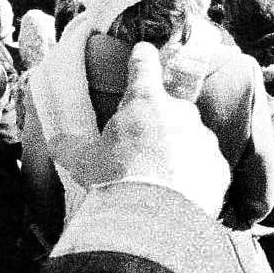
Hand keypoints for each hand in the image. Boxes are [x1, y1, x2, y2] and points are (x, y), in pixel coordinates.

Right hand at [57, 42, 229, 216]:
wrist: (153, 219)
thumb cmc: (114, 181)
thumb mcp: (83, 162)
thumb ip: (70, 147)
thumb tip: (55, 141)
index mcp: (144, 101)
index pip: (144, 65)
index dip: (142, 59)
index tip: (143, 53)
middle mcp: (180, 112)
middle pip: (170, 108)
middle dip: (158, 124)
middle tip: (140, 150)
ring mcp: (203, 139)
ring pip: (190, 138)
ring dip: (178, 152)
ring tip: (159, 181)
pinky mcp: (218, 167)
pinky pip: (205, 167)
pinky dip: (195, 177)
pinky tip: (178, 195)